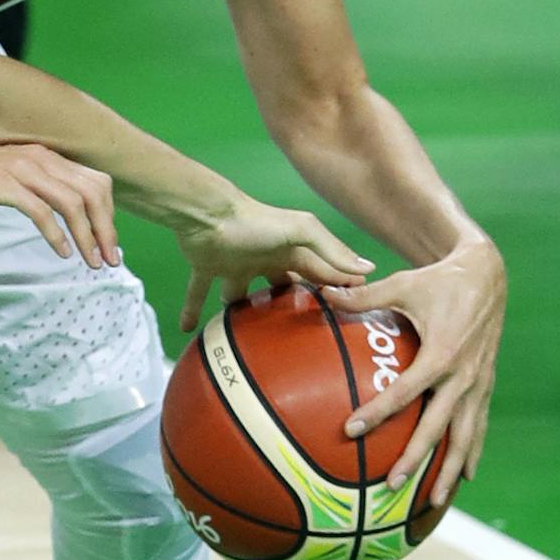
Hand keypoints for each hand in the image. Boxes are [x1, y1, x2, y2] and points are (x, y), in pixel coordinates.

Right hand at [0, 142, 121, 269]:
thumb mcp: (13, 176)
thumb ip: (38, 186)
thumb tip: (65, 212)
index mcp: (45, 155)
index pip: (96, 180)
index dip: (109, 213)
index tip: (107, 241)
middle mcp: (39, 158)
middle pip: (92, 192)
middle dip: (106, 229)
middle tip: (110, 259)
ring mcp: (21, 169)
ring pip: (71, 203)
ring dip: (86, 236)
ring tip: (91, 262)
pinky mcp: (3, 185)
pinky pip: (40, 212)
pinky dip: (57, 235)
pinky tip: (61, 253)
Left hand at [174, 197, 373, 330]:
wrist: (206, 215)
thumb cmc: (255, 222)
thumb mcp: (301, 232)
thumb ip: (331, 250)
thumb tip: (369, 269)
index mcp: (291, 252)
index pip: (319, 275)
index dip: (334, 292)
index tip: (350, 316)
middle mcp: (265, 260)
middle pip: (283, 289)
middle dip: (293, 307)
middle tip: (305, 339)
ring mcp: (236, 266)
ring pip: (242, 297)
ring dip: (245, 315)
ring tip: (253, 344)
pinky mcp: (207, 269)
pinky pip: (199, 293)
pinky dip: (192, 310)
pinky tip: (190, 332)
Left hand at [323, 236, 503, 506]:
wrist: (488, 276)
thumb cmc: (439, 280)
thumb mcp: (401, 283)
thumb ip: (362, 295)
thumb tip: (321, 292)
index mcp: (441, 354)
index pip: (405, 392)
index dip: (378, 412)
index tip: (351, 430)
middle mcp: (463, 376)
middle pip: (438, 427)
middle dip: (416, 459)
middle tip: (391, 485)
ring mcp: (478, 384)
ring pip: (465, 437)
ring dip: (449, 470)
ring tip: (433, 502)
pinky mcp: (486, 386)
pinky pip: (479, 426)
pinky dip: (472, 453)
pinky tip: (464, 478)